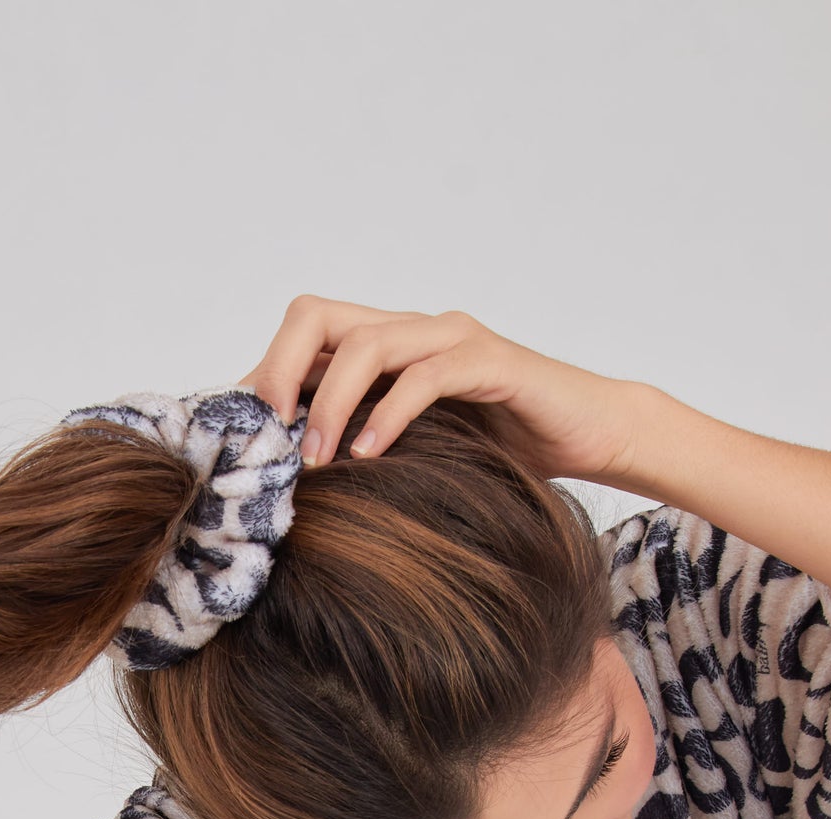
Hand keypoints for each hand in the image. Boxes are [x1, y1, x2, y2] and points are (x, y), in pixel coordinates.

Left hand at [240, 295, 645, 485]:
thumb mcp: (411, 452)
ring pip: (365, 344)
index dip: (263, 378)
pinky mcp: (490, 361)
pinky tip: (370, 457)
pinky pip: (427, 376)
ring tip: (315, 461)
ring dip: (329, 403)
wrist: (588, 432)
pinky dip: (391, 416)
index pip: (302, 335)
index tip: (241, 438)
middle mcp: (411, 329)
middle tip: (264, 437)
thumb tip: (287, 489)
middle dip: (278, 373)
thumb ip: (359, 447)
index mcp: (385, 346)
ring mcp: (450, 338)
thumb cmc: (498, 449)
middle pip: (317, 317)